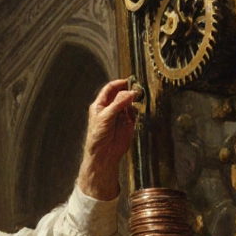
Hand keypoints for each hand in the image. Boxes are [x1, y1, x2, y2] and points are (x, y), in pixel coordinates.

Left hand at [76, 79, 138, 199]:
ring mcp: (120, 115)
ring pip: (130, 102)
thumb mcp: (105, 117)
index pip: (110, 89)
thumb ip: (118, 104)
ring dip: (134, 100)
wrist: (104, 154)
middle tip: (137, 89)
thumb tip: (130, 92)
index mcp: (100, 104)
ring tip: (137, 99)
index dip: (119, 84)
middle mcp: (111, 108)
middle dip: (129, 91)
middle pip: (122, 94)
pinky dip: (136, 110)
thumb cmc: (98, 136)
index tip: (129, 81)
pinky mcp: (128, 123)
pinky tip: (135, 112)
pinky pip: (134, 113)